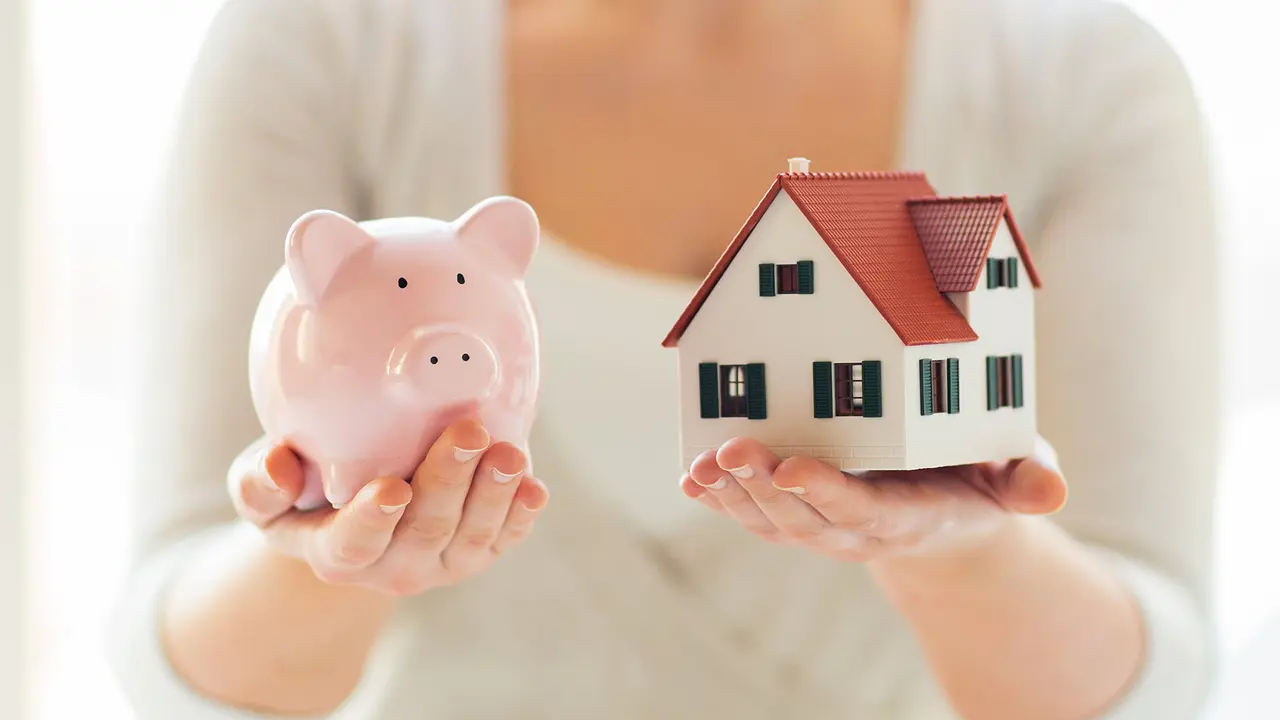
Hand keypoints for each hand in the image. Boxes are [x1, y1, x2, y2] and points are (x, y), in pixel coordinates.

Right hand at [227, 418, 548, 595]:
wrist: (353, 503)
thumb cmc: (304, 486)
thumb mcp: (263, 487)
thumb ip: (258, 483)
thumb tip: (279, 469)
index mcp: (335, 551)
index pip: (353, 545)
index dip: (372, 521)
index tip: (392, 489)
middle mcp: (392, 565)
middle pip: (426, 531)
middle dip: (449, 482)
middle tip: (468, 432)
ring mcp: (440, 561)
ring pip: (472, 537)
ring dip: (494, 494)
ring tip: (509, 453)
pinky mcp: (476, 549)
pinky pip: (504, 537)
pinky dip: (521, 514)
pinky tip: (533, 487)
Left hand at [679, 436, 1066, 562]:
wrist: (947, 517)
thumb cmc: (979, 480)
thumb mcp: (1012, 476)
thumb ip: (1027, 480)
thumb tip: (1051, 492)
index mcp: (910, 516)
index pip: (864, 508)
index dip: (827, 491)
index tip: (793, 467)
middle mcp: (859, 529)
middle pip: (805, 517)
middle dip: (764, 487)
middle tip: (732, 449)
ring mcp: (824, 527)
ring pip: (772, 521)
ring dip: (734, 495)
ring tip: (704, 464)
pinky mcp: (800, 517)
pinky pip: (755, 516)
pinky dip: (721, 499)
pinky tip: (692, 478)